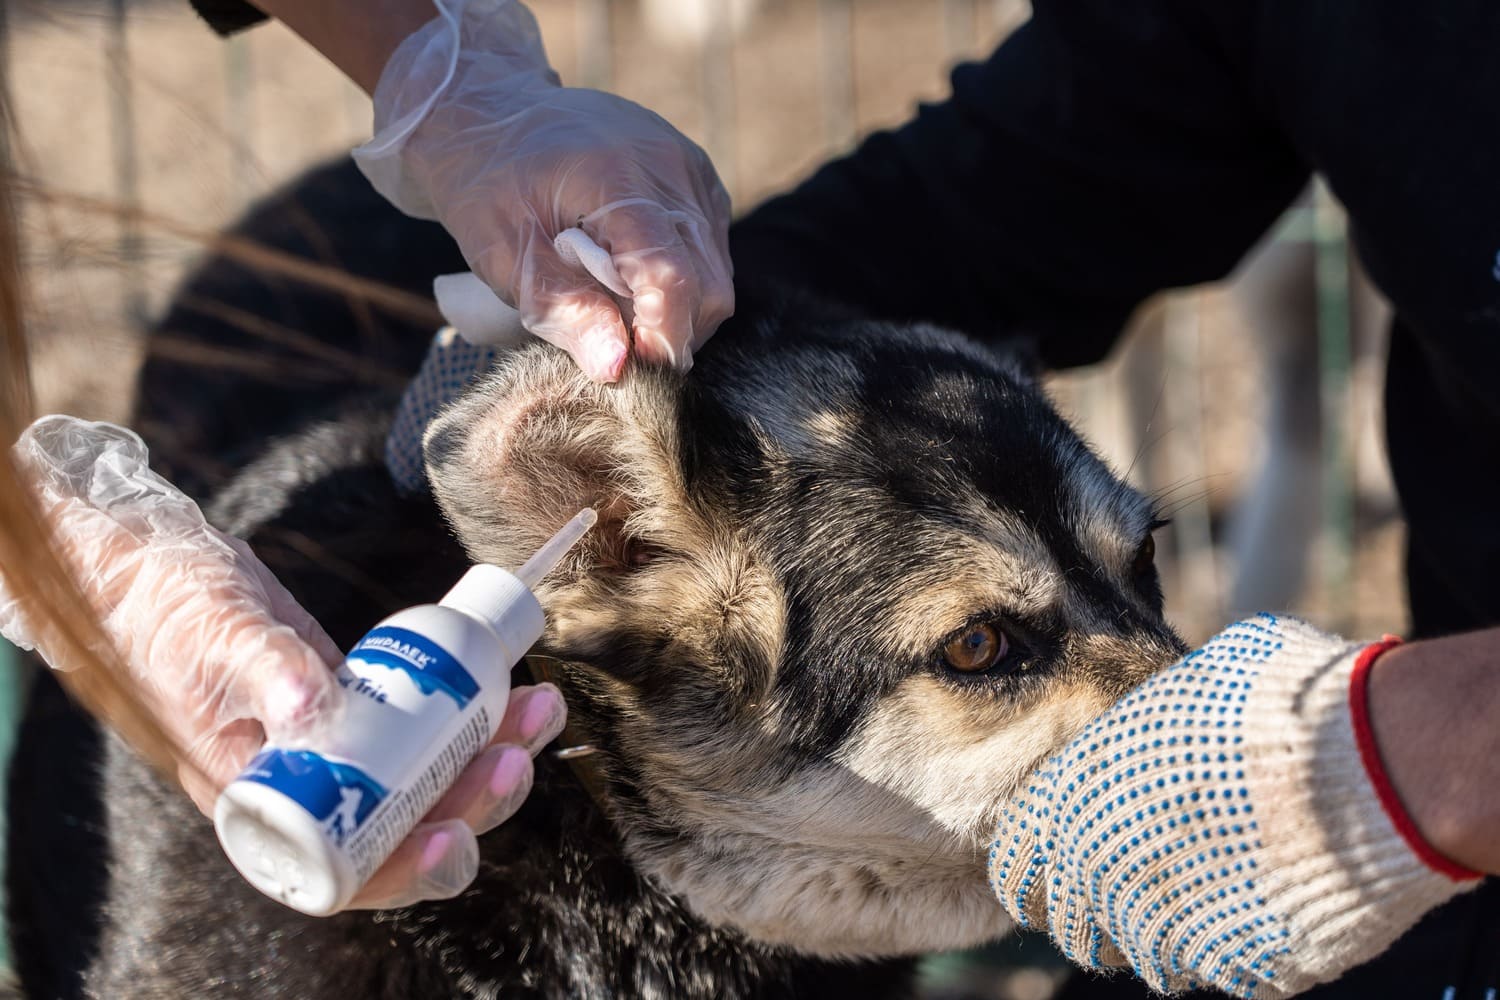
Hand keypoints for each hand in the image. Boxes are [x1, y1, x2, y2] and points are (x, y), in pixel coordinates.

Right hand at [0, 416, 564, 910]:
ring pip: (430, 776)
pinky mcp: (361, 704)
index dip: (404, 865)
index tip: (451, 832)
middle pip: (405, 826)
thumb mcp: (215, 638)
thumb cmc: (166, 611)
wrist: (150, 568)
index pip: (343, 868)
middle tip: (515, 754)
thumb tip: (312, 714)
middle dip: (471, 800)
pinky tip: (514, 685)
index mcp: (262, 806)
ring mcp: (340, 747)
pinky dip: (474, 711)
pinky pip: (428, 724)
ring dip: (491, 753)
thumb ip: (263, 671)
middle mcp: (308, 789)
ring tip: (540, 709)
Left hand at [353, 0, 733, 381]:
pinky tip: (629, 277)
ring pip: (716, 276)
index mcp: (615, 176)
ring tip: (614, 304)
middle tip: (612, 343)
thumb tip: (617, 366)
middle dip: (667, 333)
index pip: (670, 276)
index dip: (658, 337)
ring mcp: (690, 168)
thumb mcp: (501, 253)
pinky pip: (711, 252)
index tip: (627, 370)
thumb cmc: (486, 185)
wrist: (492, 114)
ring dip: (674, 311)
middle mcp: (668, 166)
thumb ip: (561, 309)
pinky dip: (679, 282)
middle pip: (707, 286)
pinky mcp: (697, 178)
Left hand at [988, 615, 1480, 998]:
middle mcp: (1107, 878)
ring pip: (1142, 954)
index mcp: (1075, 805)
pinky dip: (1228, 940)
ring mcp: (1173, 934)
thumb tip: (1140, 713)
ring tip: (1200, 880)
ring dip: (1158, 926)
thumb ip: (1137, 722)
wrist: (1378, 769)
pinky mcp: (1240, 970)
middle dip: (1091, 904)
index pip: (1017, 861)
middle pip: (1071, 924)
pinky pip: (1218, 966)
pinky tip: (1256, 897)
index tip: (1057, 852)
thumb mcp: (1180, 685)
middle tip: (1130, 874)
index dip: (1037, 859)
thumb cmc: (1276, 705)